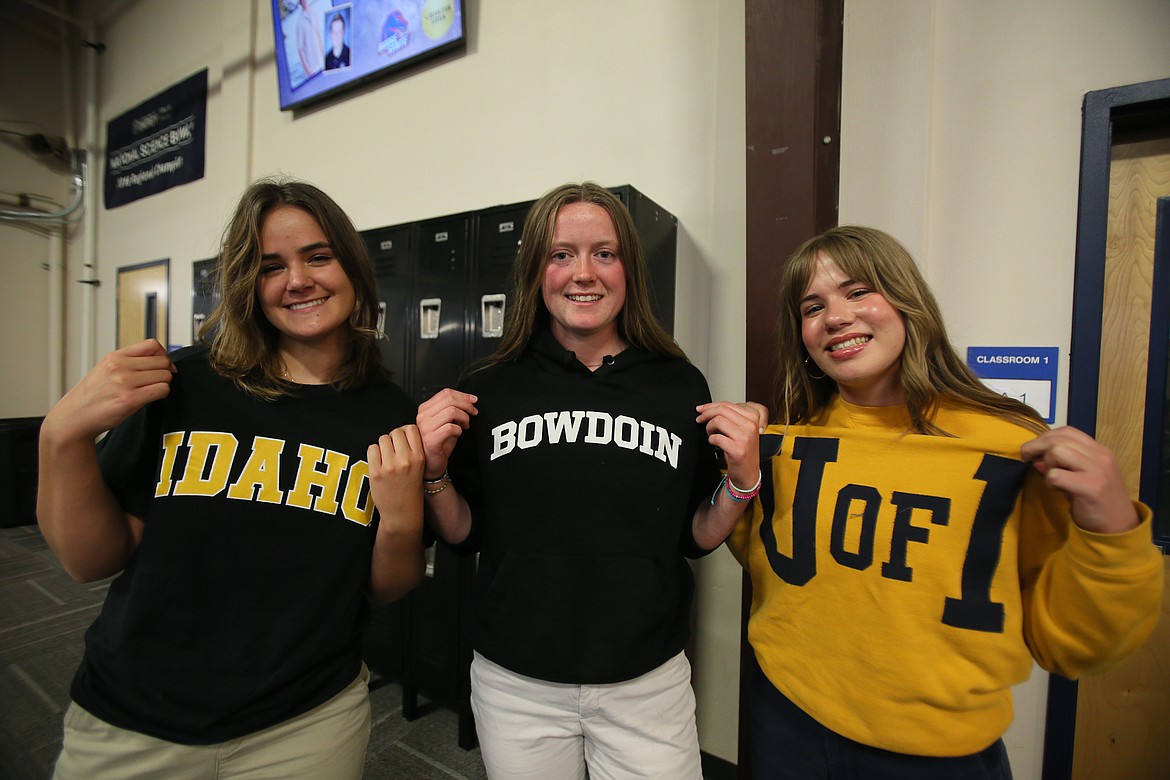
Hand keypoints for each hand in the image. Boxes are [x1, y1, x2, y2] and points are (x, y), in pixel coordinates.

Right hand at [45, 339, 175, 442]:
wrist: (73, 418)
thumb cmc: (91, 397)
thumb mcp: (105, 370)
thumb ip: (128, 362)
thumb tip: (160, 359)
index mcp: (114, 356)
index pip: (152, 344)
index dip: (162, 355)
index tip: (161, 366)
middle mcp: (119, 366)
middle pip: (162, 361)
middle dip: (165, 371)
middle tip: (156, 382)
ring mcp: (124, 382)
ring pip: (165, 375)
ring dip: (163, 384)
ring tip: (150, 391)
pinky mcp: (129, 399)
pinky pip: (162, 390)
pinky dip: (161, 394)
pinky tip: (150, 398)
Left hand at [367, 424, 424, 532]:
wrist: (402, 513)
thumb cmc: (411, 488)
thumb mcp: (420, 467)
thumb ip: (413, 449)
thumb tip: (400, 430)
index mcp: (419, 457)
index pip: (411, 429)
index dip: (405, 433)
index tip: (403, 441)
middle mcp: (405, 460)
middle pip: (395, 432)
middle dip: (393, 439)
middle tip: (393, 450)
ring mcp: (389, 466)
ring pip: (382, 439)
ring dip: (383, 446)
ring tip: (386, 457)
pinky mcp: (375, 472)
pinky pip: (372, 449)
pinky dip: (374, 453)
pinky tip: (378, 463)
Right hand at [416, 388, 477, 479]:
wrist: (431, 464)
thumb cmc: (439, 443)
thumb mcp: (444, 422)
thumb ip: (451, 409)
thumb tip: (469, 400)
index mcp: (425, 409)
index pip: (445, 393)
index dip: (463, 395)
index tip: (473, 401)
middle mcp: (423, 416)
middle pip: (449, 400)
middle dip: (466, 405)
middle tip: (473, 412)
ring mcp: (425, 428)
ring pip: (451, 411)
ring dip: (464, 417)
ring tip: (465, 425)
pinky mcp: (431, 440)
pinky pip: (451, 428)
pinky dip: (459, 430)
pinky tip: (458, 433)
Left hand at [696, 401, 765, 487]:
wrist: (748, 472)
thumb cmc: (743, 450)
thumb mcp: (741, 429)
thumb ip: (729, 416)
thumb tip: (707, 408)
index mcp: (753, 417)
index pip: (727, 404)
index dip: (710, 405)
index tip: (701, 409)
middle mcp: (751, 425)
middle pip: (721, 410)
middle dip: (706, 414)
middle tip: (700, 419)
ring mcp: (745, 437)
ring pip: (718, 421)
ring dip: (709, 428)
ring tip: (711, 434)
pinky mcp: (738, 450)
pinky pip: (717, 438)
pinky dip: (711, 440)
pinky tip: (714, 443)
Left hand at [1019, 426, 1138, 533]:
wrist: (1118, 526)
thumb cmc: (1096, 501)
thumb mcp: (1079, 477)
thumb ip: (1060, 464)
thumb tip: (1035, 457)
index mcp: (1099, 450)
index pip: (1067, 431)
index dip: (1044, 437)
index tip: (1033, 449)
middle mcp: (1100, 456)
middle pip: (1058, 438)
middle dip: (1036, 446)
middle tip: (1027, 459)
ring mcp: (1098, 470)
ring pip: (1057, 451)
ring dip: (1047, 463)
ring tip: (1053, 478)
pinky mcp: (1091, 487)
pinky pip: (1056, 475)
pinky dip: (1050, 481)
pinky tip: (1057, 489)